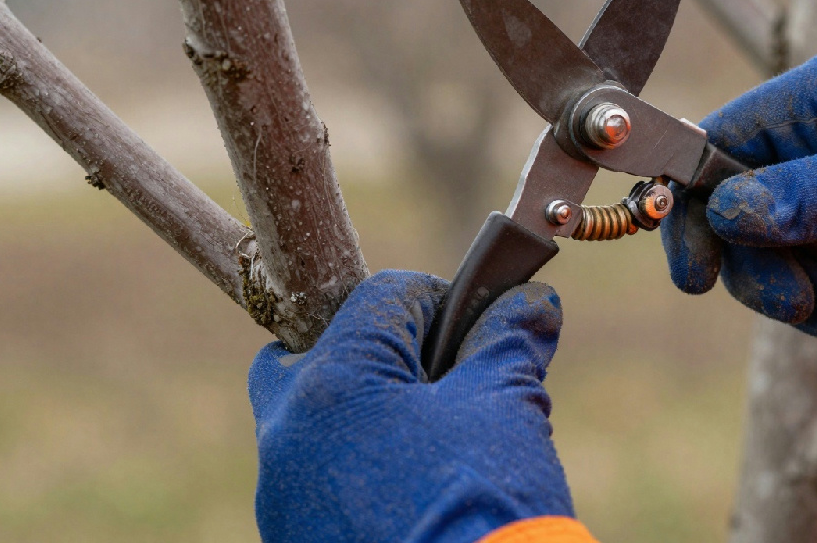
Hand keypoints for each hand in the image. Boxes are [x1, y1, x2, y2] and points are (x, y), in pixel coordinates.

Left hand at [248, 270, 571, 542]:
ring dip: (367, 410)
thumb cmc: (482, 502)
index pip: (382, 297)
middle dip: (375, 351)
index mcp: (334, 382)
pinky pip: (317, 476)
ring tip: (434, 437)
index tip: (477, 327)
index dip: (439, 302)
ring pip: (315, 420)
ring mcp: (284, 495)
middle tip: (433, 375)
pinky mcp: (295, 539)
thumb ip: (510, 339)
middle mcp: (289, 433)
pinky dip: (357, 464)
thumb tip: (533, 299)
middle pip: (318, 352)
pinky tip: (414, 485)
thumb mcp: (505, 407)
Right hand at [662, 52, 816, 342]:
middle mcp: (806, 144)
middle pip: (729, 214)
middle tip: (794, 306)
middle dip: (755, 269)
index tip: (696, 271)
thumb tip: (725, 213)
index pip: (713, 148)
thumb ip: (815, 194)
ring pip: (763, 254)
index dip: (689, 207)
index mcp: (811, 102)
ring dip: (792, 296)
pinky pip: (802, 276)